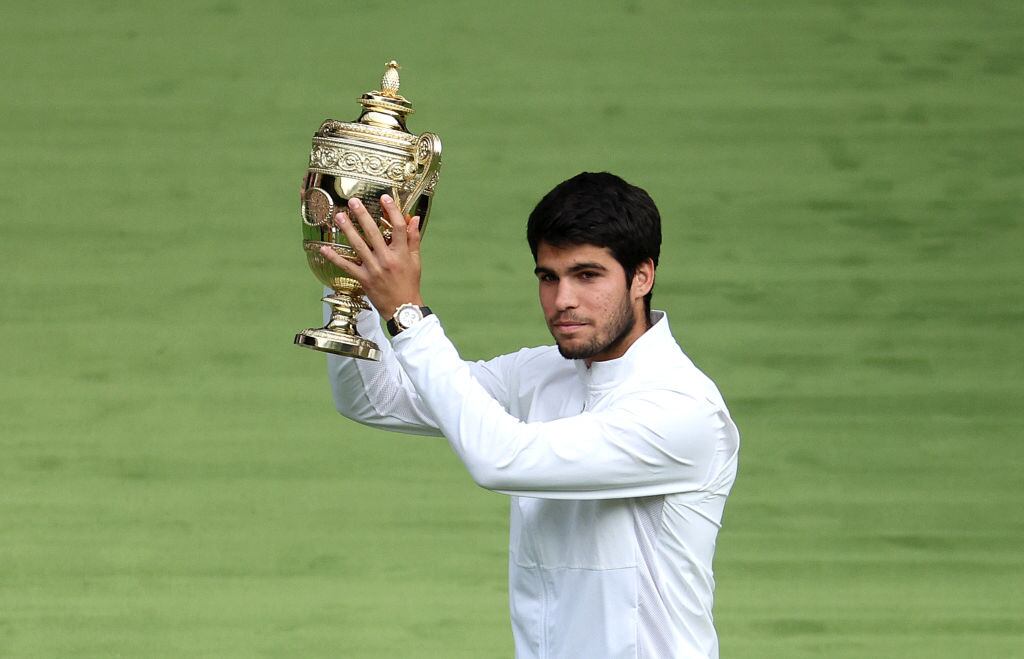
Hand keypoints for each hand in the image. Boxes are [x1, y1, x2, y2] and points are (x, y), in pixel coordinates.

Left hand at [319, 194, 423, 319]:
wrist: (402, 308)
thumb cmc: (410, 283)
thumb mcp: (415, 260)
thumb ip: (413, 238)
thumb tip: (414, 218)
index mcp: (401, 253)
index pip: (398, 227)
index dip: (391, 210)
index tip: (384, 197)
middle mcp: (387, 259)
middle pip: (374, 233)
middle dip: (363, 216)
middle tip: (353, 202)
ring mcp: (374, 269)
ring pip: (358, 246)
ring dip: (347, 230)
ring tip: (339, 217)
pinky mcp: (364, 279)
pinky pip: (347, 266)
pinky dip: (334, 258)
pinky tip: (324, 248)